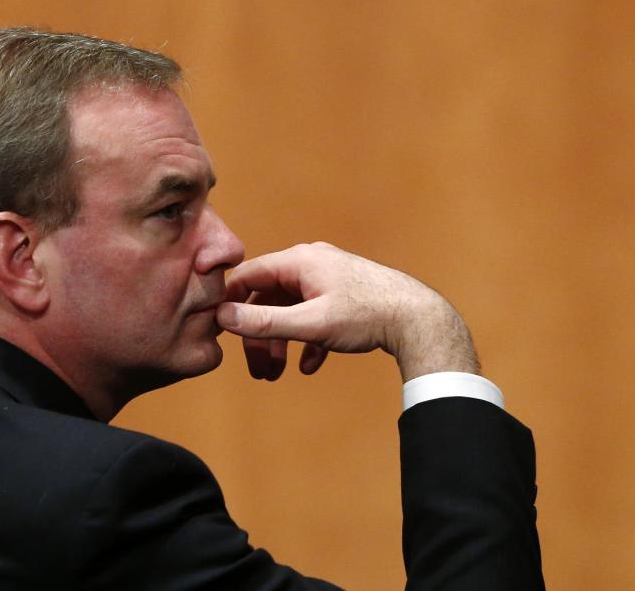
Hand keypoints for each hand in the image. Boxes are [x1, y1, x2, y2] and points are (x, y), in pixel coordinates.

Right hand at [216, 242, 479, 382]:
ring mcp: (328, 278)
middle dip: (260, 335)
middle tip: (257, 369)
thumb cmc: (366, 315)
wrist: (418, 319)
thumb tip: (223, 317)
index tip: (217, 329)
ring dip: (281, 342)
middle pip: (269, 298)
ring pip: (291, 310)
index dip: (229, 301)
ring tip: (278, 372)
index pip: (249, 274)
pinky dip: (307, 339)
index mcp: (299, 262)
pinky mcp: (342, 295)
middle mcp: (311, 264)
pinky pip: (313, 316)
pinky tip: (312, 364)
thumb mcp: (310, 323)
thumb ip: (265, 322)